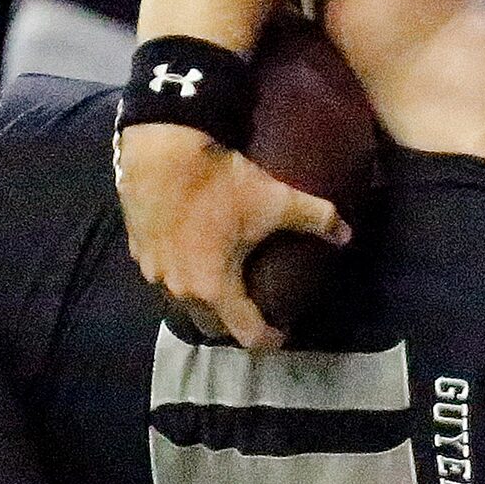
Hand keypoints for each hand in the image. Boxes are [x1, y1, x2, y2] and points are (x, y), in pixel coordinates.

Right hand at [116, 122, 347, 351]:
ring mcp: (153, 271)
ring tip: (221, 281)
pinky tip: (190, 252)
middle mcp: (180, 289)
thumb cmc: (220, 182)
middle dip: (233, 322)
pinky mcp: (137, 249)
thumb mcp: (274, 200)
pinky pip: (161, 273)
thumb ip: (316, 219)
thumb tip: (348, 234)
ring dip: (203, 297)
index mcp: (215, 288)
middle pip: (211, 324)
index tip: (282, 331)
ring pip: (182, 300)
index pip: (247, 334)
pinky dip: (179, 271)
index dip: (269, 337)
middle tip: (253, 307)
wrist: (161, 146)